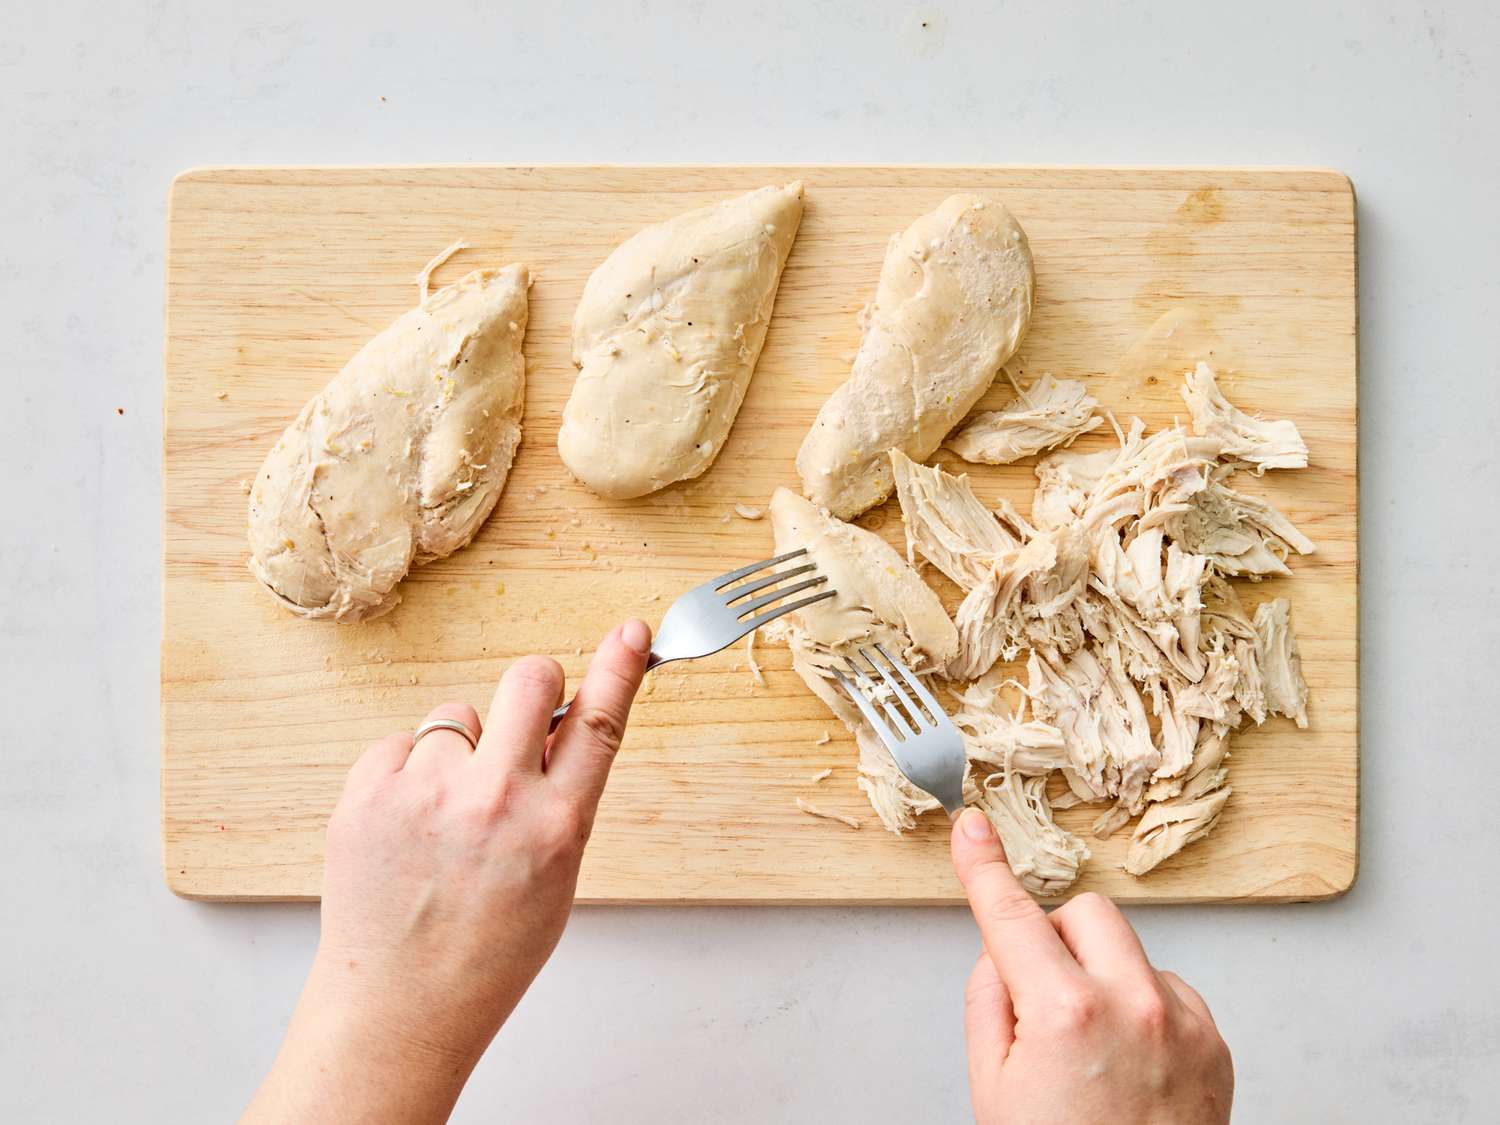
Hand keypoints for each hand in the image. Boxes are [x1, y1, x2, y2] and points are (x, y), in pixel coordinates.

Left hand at [243, 620, 652, 1123]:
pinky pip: (400, 743)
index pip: (600, 723)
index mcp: (556, 827)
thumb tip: (561, 730)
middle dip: (532, 688)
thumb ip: (562, 801)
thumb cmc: (485, 953)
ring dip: (458, 750)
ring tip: (443, 818)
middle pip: (528, 680)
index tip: (630, 630)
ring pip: (455, 716)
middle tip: (519, 724)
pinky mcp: (367, 793)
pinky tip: (407, 826)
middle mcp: (494, 800)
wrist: (398, 1006)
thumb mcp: (556, 879)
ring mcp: (426, 793)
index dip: (620, 667)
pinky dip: (407, 773)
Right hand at [951, 808, 1232, 1124]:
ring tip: (1091, 1052)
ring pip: (1129, 951)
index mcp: (1065, 1015)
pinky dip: (1142, 1008)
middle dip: (1056, 939)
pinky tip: (1128, 1064)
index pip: (1012, 917)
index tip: (972, 827)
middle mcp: (1133, 1006)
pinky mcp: (1214, 1043)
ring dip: (1102, 977)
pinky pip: (1167, 989)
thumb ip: (989, 1000)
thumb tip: (1006, 955)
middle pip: (1086, 914)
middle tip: (1040, 994)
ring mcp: (1183, 1023)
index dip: (984, 867)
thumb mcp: (991, 1088)